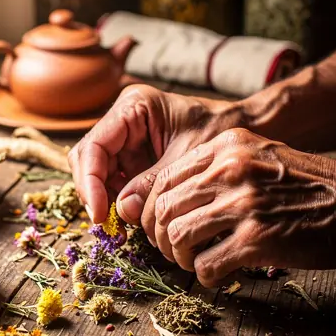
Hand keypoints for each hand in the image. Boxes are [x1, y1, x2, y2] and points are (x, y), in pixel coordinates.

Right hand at [68, 84, 240, 222]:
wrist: (247, 130)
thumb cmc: (221, 132)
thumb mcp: (188, 159)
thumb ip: (153, 183)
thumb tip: (122, 211)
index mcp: (133, 107)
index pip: (94, 145)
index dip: (90, 181)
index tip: (99, 213)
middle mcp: (123, 122)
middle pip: (89, 160)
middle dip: (95, 193)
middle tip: (108, 225)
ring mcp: (127, 141)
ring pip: (99, 175)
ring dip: (107, 202)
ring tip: (123, 229)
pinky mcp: (134, 159)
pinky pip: (117, 183)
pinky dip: (120, 204)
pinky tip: (131, 222)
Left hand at [141, 127, 335, 285]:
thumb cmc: (303, 184)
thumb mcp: (256, 156)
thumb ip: (214, 169)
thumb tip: (169, 199)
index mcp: (225, 147)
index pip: (164, 178)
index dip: (153, 209)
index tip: (158, 226)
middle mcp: (230, 169)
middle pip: (164, 209)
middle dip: (160, 237)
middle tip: (172, 251)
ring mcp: (243, 203)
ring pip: (177, 237)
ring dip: (179, 258)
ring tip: (193, 263)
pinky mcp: (256, 238)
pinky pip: (206, 264)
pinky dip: (204, 276)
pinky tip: (217, 276)